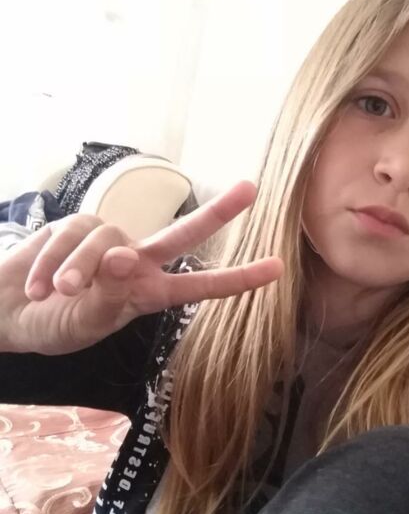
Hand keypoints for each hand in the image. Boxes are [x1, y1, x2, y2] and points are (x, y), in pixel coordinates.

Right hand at [0, 180, 283, 354]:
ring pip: (105, 244)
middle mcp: (135, 262)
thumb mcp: (87, 323)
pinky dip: (48, 266)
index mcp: (149, 293)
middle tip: (250, 190)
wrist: (8, 312)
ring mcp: (106, 241)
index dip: (237, 279)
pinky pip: (67, 239)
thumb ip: (108, 296)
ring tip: (58, 294)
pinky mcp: (74, 225)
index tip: (277, 269)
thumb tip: (122, 258)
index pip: (199, 287)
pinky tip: (37, 286)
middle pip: (181, 234)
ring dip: (78, 272)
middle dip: (217, 213)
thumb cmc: (54, 324)